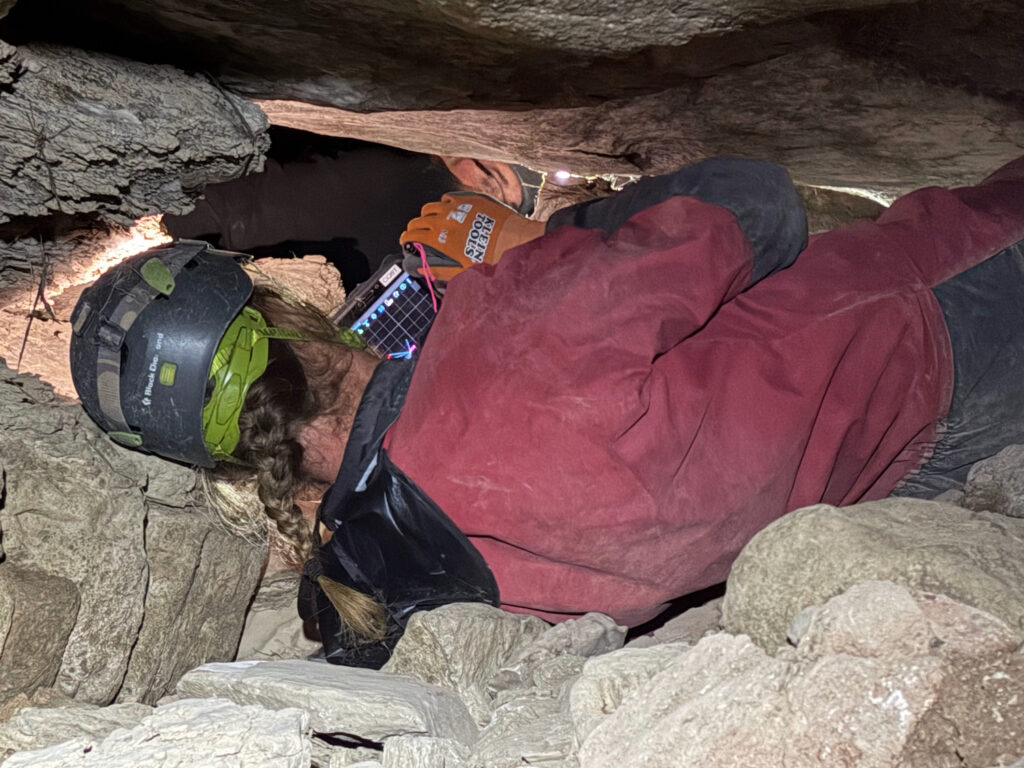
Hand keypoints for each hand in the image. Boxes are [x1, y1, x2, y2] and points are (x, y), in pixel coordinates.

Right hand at [399, 192, 544, 281]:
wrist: (511, 239)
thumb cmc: (489, 257)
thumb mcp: (461, 270)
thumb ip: (438, 270)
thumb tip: (422, 270)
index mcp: (439, 238)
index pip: (412, 236)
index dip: (405, 238)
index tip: (406, 240)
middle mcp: (443, 219)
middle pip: (417, 220)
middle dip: (413, 228)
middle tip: (415, 232)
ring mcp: (455, 207)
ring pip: (430, 207)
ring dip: (426, 214)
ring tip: (430, 220)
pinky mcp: (467, 199)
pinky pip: (447, 197)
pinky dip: (444, 204)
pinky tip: (448, 209)